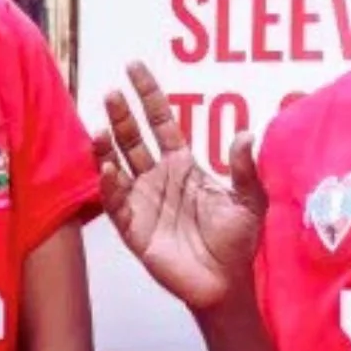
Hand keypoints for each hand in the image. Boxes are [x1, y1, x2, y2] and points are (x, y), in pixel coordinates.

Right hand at [95, 62, 266, 310]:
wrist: (228, 283)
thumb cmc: (239, 241)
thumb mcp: (250, 199)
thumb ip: (246, 167)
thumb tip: (246, 133)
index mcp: (184, 165)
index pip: (161, 122)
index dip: (148, 95)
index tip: (134, 67)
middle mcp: (159, 179)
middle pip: (134, 139)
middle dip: (123, 115)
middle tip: (112, 91)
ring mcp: (143, 203)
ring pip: (118, 167)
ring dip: (107, 147)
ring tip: (100, 127)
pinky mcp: (135, 230)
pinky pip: (116, 204)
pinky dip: (108, 186)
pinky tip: (106, 168)